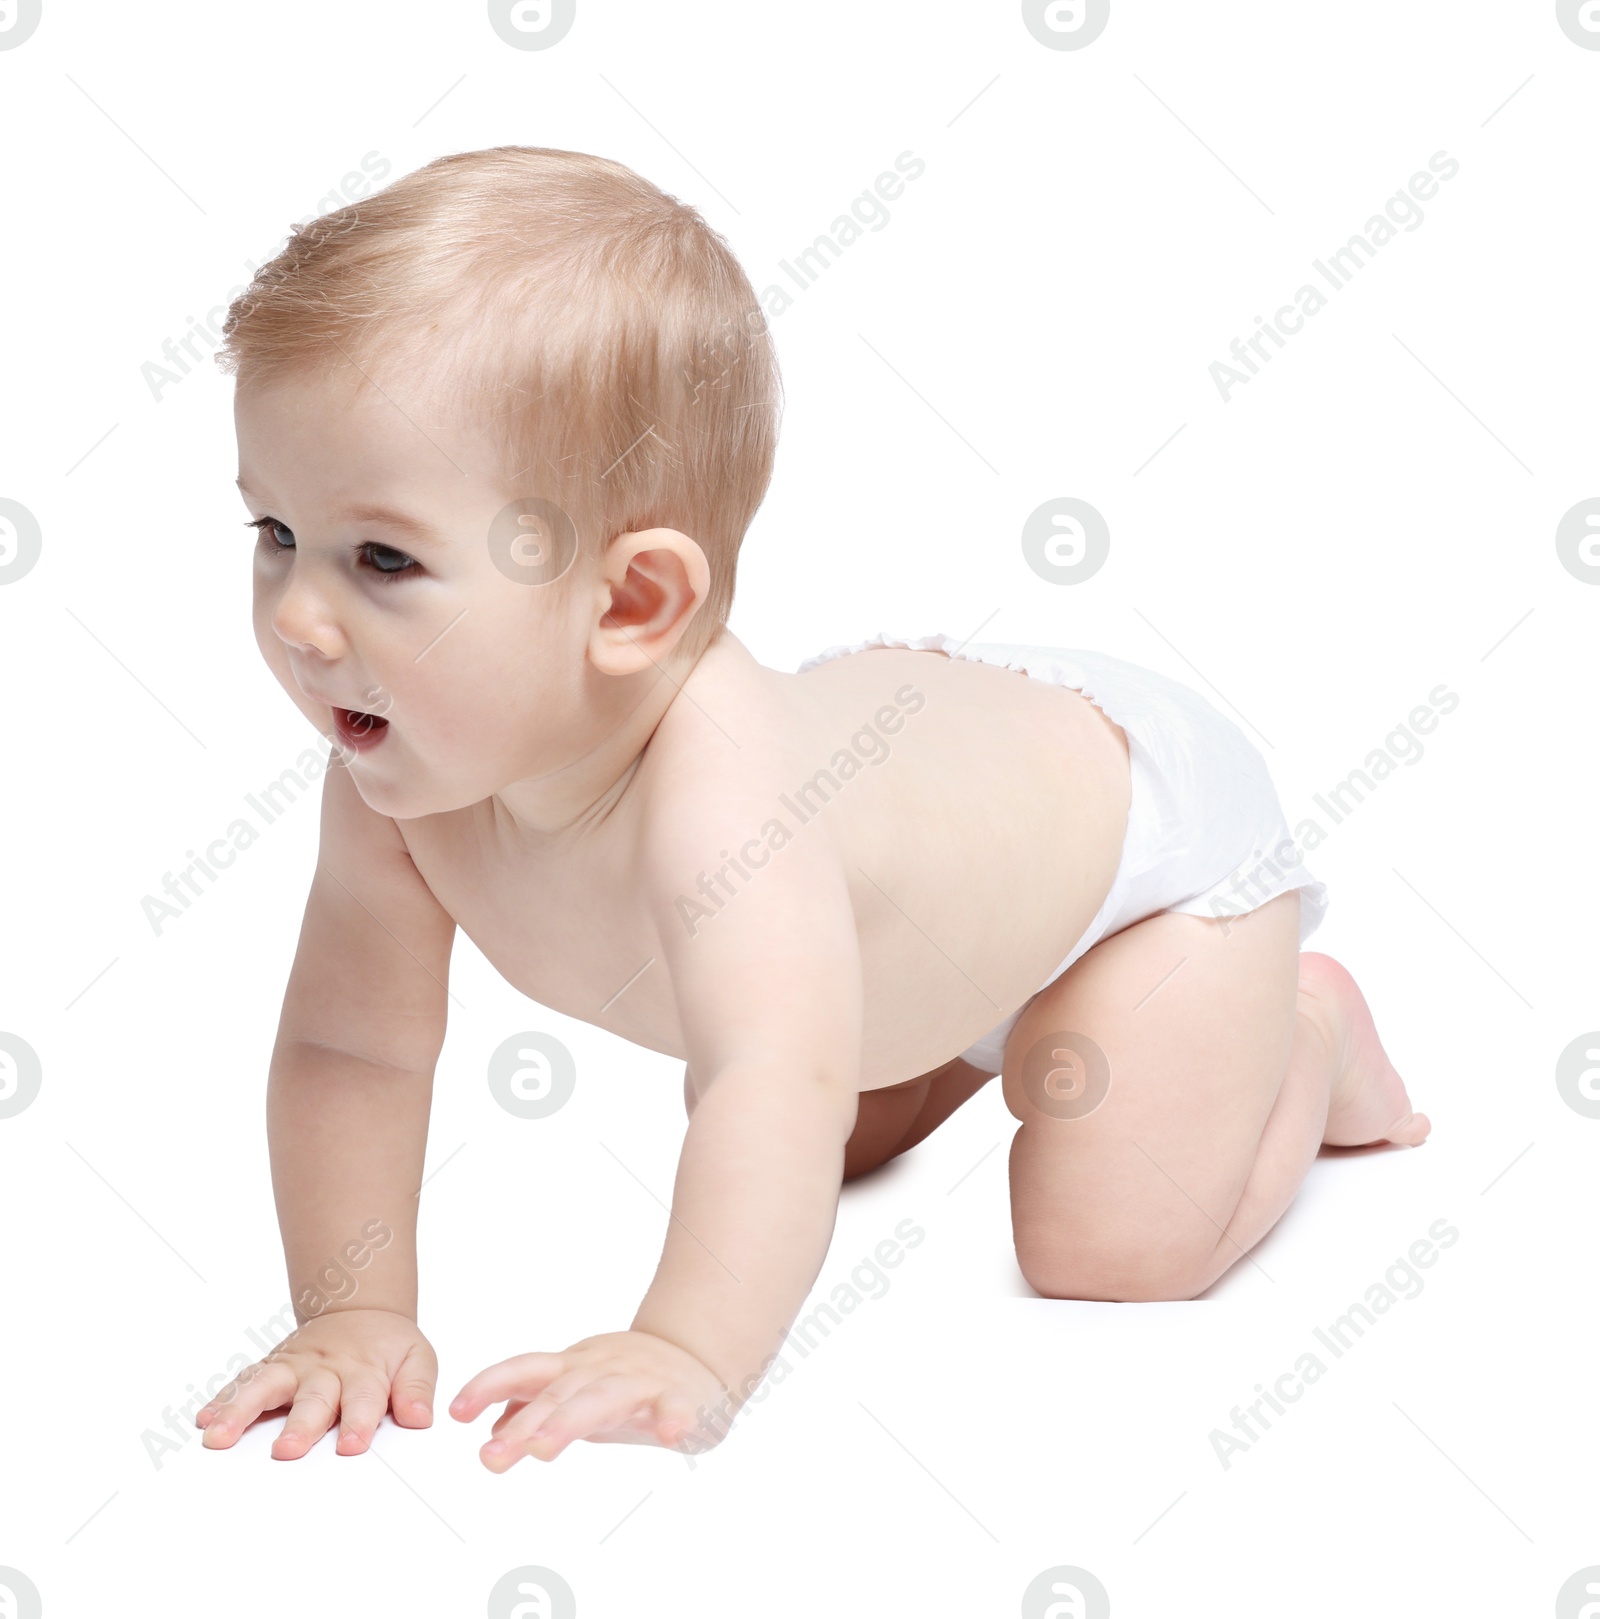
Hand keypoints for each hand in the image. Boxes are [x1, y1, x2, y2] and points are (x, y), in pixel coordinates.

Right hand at [195, 1308, 436, 1458]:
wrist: (360, 1308)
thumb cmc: (387, 1345)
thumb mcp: (416, 1357)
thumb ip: (417, 1388)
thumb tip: (420, 1418)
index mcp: (365, 1370)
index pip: (364, 1399)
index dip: (358, 1423)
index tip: (352, 1446)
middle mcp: (326, 1369)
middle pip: (313, 1399)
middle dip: (300, 1425)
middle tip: (286, 1451)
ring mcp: (294, 1367)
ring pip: (265, 1386)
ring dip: (241, 1411)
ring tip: (218, 1437)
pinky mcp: (271, 1367)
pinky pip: (244, 1381)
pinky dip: (223, 1399)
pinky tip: (204, 1419)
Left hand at [449, 1330, 729, 1470]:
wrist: (698, 1356)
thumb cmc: (629, 1381)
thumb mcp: (579, 1386)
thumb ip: (538, 1404)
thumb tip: (492, 1427)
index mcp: (575, 1368)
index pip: (525, 1371)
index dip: (490, 1386)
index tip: (456, 1412)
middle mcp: (602, 1370)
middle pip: (558, 1394)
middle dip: (523, 1424)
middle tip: (491, 1458)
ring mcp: (642, 1383)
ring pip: (603, 1399)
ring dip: (571, 1421)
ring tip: (543, 1448)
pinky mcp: (682, 1399)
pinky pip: (679, 1407)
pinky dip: (676, 1418)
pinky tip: (671, 1433)